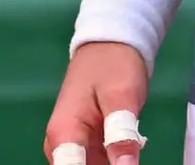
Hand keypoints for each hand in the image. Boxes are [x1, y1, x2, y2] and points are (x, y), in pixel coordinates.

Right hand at [44, 43, 148, 164]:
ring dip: (115, 163)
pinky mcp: (88, 146)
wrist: (111, 43)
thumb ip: (122, 134)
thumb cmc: (114, 63)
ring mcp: (75, 149)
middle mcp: (62, 148)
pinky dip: (117, 160)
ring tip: (130, 142)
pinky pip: (100, 164)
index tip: (123, 163)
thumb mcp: (123, 95)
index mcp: (64, 135)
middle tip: (131, 151)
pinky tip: (132, 150)